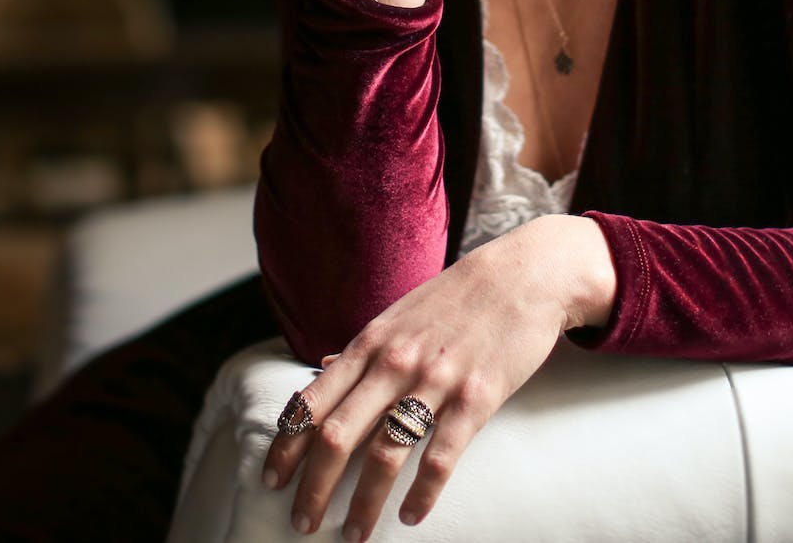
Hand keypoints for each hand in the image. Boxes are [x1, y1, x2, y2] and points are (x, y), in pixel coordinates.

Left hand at [262, 216, 612, 538]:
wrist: (522, 275)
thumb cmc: (455, 298)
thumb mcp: (398, 315)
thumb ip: (361, 349)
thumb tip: (321, 370)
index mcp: (369, 344)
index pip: (312, 402)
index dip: (285, 446)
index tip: (269, 481)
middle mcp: (394, 363)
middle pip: (338, 436)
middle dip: (313, 488)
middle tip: (301, 523)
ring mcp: (435, 381)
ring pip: (386, 453)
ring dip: (364, 503)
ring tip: (353, 535)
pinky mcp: (477, 397)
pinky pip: (441, 456)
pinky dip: (422, 493)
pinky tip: (411, 516)